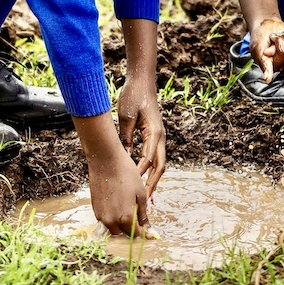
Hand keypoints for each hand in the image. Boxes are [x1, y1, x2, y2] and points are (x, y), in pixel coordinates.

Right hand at [73, 115, 149, 235]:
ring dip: (120, 223)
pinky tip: (117, 203)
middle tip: (137, 217)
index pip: (136, 233)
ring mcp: (100, 215)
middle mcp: (111, 220)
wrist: (105, 160)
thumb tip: (148, 229)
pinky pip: (105, 219)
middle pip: (123, 233)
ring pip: (112, 227)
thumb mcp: (140, 194)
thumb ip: (143, 214)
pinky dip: (112, 216)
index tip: (150, 233)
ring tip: (127, 208)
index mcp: (125, 217)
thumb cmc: (126, 174)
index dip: (145, 233)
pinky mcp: (94, 208)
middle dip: (131, 229)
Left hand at [116, 74, 165, 195]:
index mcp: (154, 132)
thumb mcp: (126, 117)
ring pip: (160, 163)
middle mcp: (160, 137)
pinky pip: (155, 157)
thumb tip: (123, 158)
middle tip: (147, 202)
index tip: (131, 188)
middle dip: (153, 184)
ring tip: (149, 198)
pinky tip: (144, 179)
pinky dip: (151, 170)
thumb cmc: (134, 96)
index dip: (139, 175)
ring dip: (154, 180)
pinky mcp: (154, 136)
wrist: (142, 82)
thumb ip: (126, 137)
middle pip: (160, 166)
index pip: (148, 159)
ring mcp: (159, 137)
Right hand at [250, 16, 283, 79]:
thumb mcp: (257, 50)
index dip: (278, 46)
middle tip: (273, 38)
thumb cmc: (259, 38)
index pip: (283, 53)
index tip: (268, 46)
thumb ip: (264, 64)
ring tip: (278, 36)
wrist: (264, 27)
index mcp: (274, 66)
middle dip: (281, 39)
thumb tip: (267, 80)